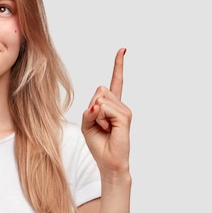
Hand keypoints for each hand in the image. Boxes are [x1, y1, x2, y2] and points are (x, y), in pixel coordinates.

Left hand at [81, 48, 131, 177]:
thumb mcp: (86, 124)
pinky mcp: (125, 117)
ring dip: (96, 115)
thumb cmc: (98, 144)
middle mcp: (120, 105)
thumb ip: (89, 110)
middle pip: (99, 90)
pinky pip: (104, 108)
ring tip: (104, 128)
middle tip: (99, 124)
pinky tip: (107, 129)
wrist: (109, 162)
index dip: (118, 65)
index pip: (115, 81)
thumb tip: (98, 103)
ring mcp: (124, 110)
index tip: (123, 49)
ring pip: (100, 99)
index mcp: (112, 105)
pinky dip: (100, 118)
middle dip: (92, 107)